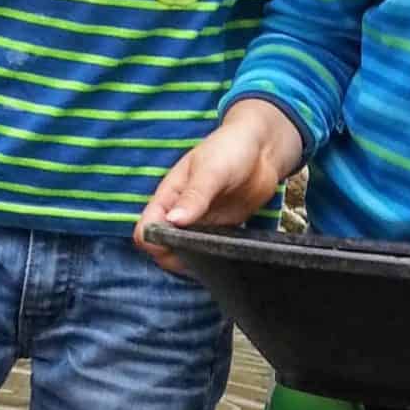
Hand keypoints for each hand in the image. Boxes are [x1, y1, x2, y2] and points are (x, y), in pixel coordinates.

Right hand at [135, 99, 305, 269]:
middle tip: (197, 253)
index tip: (173, 245)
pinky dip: (211, 258)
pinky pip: (207, 251)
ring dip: (192, 260)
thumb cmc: (230, 148)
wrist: (263, 148)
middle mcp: (179, 213)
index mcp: (169, 196)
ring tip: (211, 256)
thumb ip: (193, 196)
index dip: (153, 242)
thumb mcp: (210, 170)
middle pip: (162, 247)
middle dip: (173, 256)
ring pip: (183, 253)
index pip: (145, 229)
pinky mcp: (219, 230)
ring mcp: (200, 223)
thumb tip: (173, 221)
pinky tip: (223, 257)